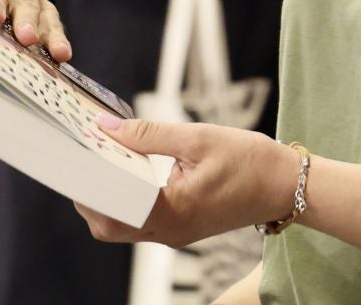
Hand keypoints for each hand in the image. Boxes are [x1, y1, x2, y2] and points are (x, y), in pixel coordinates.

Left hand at [75, 118, 297, 246]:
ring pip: (124, 225)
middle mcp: (170, 232)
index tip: (72, 160)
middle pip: (110, 226)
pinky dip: (126, 198)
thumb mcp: (197, 138)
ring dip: (107, 197)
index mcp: (173, 213)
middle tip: (80, 158)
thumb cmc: (250, 160)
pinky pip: (142, 219)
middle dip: (90, 195)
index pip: (112, 213)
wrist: (288, 185)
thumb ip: (148, 134)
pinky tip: (123, 166)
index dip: (87, 189)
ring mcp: (176, 233)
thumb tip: (106, 127)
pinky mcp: (182, 226)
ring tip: (98, 157)